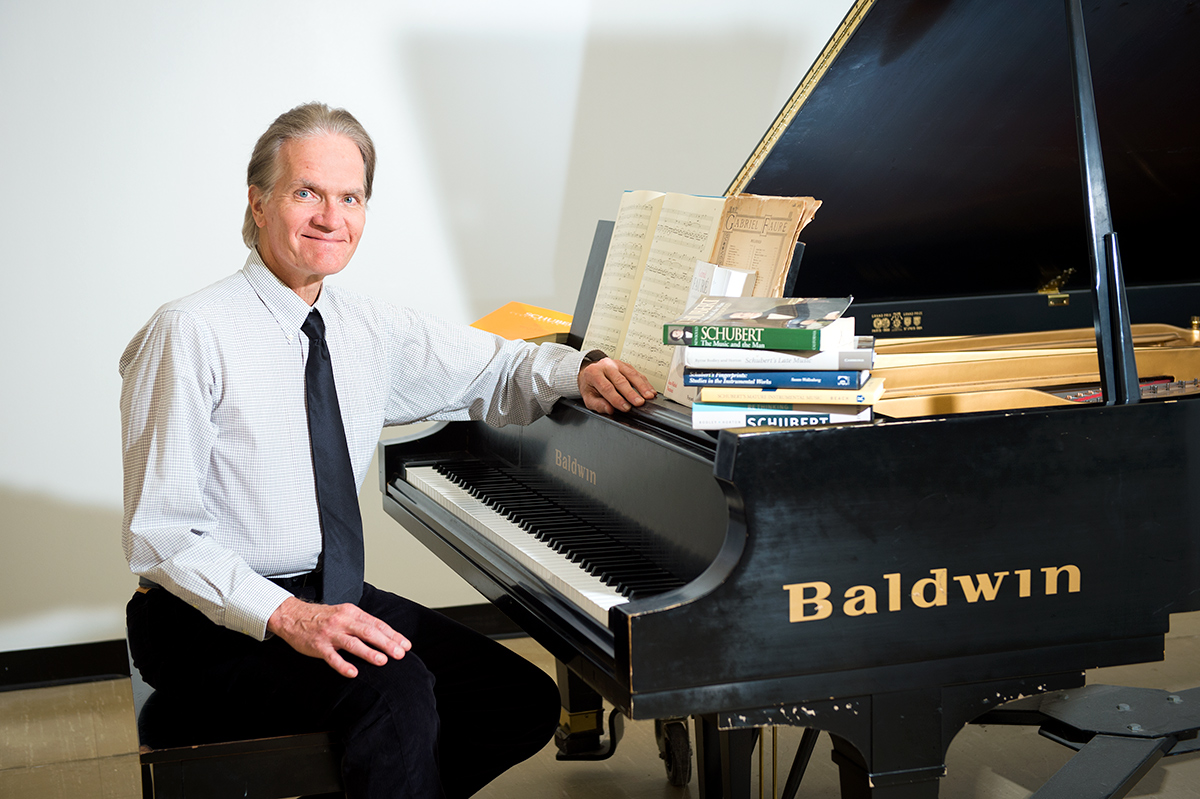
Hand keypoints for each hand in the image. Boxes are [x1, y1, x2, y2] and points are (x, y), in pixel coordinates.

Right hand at [267, 596, 411, 678]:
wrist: (293, 615)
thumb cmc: (322, 616)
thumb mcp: (344, 614)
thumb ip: (361, 623)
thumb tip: (384, 635)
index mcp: (352, 612)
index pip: (377, 624)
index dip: (393, 635)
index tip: (406, 645)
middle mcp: (343, 621)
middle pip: (369, 632)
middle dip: (387, 643)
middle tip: (400, 653)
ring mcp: (330, 634)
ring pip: (353, 643)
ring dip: (369, 652)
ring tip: (383, 661)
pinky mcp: (318, 646)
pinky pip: (332, 657)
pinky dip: (343, 665)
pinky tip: (353, 672)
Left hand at [578, 356, 656, 414]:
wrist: (591, 372)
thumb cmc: (590, 386)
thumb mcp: (588, 398)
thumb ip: (597, 405)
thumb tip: (609, 409)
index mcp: (593, 373)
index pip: (606, 387)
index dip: (617, 398)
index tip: (625, 407)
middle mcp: (605, 365)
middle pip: (620, 380)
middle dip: (631, 393)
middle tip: (639, 403)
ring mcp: (617, 364)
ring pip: (631, 374)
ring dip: (642, 387)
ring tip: (648, 396)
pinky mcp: (625, 365)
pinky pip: (637, 373)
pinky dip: (645, 383)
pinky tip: (650, 391)